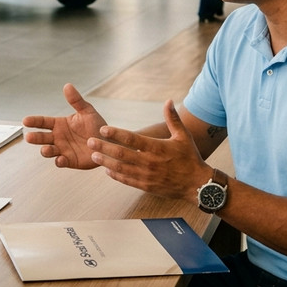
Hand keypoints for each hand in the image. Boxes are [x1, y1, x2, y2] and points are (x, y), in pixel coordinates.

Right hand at [22, 84, 107, 169]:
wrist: (108, 142)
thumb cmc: (97, 126)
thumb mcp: (87, 111)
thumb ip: (76, 101)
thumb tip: (67, 86)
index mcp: (59, 124)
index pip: (43, 122)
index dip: (34, 121)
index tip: (25, 120)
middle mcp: (58, 137)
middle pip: (42, 137)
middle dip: (35, 138)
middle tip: (29, 137)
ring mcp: (63, 150)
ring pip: (49, 151)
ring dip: (45, 151)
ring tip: (45, 149)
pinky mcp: (70, 161)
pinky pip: (61, 162)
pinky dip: (59, 161)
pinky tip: (60, 159)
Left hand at [88, 101, 209, 198]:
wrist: (197, 184)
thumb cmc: (190, 158)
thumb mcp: (183, 136)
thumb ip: (173, 119)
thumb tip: (168, 101)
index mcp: (157, 148)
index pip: (132, 139)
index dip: (116, 134)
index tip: (102, 129)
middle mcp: (149, 162)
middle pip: (122, 154)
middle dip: (104, 147)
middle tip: (90, 142)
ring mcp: (147, 176)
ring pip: (121, 168)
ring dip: (106, 161)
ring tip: (93, 155)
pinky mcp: (146, 186)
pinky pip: (127, 180)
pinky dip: (115, 175)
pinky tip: (107, 169)